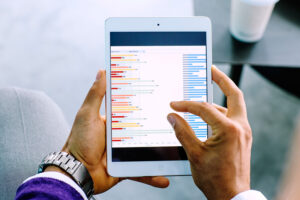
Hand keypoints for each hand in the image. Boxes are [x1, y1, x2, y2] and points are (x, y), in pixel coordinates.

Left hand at [56, 70, 168, 193]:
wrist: (77, 172)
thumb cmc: (79, 141)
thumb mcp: (87, 114)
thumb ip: (96, 95)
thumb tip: (102, 72)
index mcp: (114, 121)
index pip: (133, 108)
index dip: (145, 102)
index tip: (160, 94)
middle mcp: (121, 135)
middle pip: (144, 129)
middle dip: (159, 126)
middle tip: (177, 121)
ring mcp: (125, 151)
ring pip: (147, 150)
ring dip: (161, 153)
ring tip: (177, 149)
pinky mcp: (127, 166)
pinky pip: (142, 170)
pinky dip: (153, 175)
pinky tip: (165, 178)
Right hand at [167, 66, 251, 199]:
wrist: (232, 196)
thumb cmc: (215, 179)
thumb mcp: (194, 154)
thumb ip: (182, 131)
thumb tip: (172, 116)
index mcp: (229, 129)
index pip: (204, 108)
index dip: (186, 105)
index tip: (174, 105)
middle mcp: (241, 127)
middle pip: (234, 94)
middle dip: (222, 79)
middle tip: (211, 69)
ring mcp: (243, 132)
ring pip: (233, 106)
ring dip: (219, 99)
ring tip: (203, 94)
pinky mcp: (242, 138)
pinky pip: (232, 117)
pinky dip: (220, 112)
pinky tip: (208, 115)